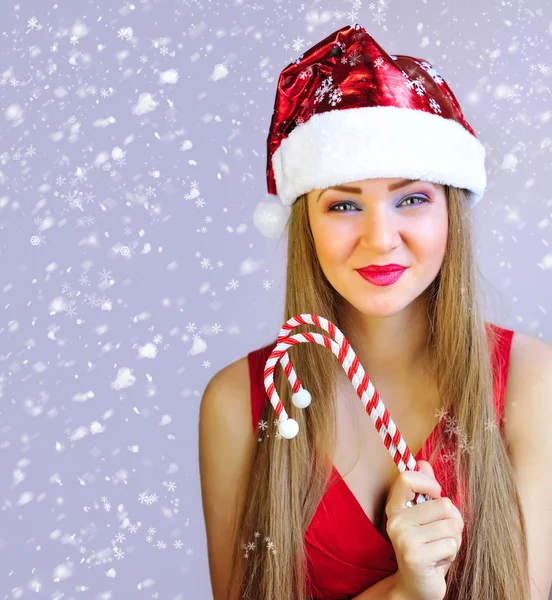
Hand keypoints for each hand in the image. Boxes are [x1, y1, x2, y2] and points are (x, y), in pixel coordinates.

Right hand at [386, 460, 463, 599]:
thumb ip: (424, 490)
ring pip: (451, 525)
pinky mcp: (415, 556)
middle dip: (452, 520)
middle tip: (440, 535)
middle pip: (443, 504)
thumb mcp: (424, 517)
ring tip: (439, 549)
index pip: (407, 478)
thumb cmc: (425, 547)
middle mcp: (395, 521)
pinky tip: (438, 561)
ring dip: (453, 539)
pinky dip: (451, 553)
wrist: (416, 587)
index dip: (429, 483)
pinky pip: (451, 544)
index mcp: (395, 508)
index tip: (436, 494)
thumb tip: (423, 463)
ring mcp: (403, 538)